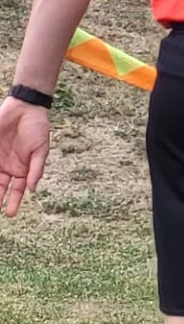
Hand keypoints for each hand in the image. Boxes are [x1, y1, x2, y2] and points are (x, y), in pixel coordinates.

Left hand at [0, 97, 50, 216]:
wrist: (24, 109)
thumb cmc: (37, 129)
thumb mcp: (40, 151)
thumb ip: (36, 170)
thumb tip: (33, 190)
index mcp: (23, 169)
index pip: (17, 190)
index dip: (14, 202)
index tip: (10, 214)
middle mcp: (8, 167)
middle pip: (1, 188)